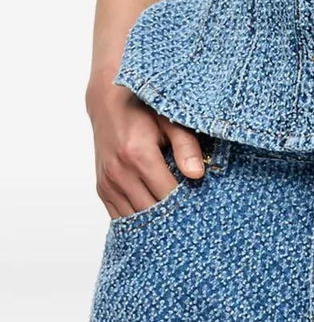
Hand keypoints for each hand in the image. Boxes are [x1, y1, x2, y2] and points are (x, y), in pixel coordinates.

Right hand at [86, 80, 207, 219]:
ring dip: (154, 221)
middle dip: (171, 214)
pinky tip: (153, 217)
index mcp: (138, 154)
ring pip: (134, 219)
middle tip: (190, 214)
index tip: (200, 204)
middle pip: (150, 210)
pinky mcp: (102, 189)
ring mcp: (108, 183)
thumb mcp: (170, 120)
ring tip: (174, 218)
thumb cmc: (142, 109)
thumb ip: (185, 146)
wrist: (109, 104)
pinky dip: (137, 220)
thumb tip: (197, 174)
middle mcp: (119, 172)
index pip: (167, 194)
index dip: (185, 202)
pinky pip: (119, 217)